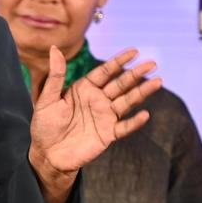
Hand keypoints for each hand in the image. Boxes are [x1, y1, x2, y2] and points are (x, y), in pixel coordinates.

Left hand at [29, 46, 159, 182]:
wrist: (47, 154)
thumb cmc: (44, 126)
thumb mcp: (47, 99)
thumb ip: (56, 75)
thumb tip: (54, 48)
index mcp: (84, 89)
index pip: (105, 72)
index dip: (119, 61)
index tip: (135, 51)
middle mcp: (98, 100)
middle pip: (121, 84)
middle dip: (136, 74)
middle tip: (152, 63)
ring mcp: (105, 117)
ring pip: (127, 102)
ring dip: (142, 92)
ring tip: (157, 82)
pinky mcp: (108, 135)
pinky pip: (124, 127)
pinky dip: (134, 122)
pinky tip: (145, 115)